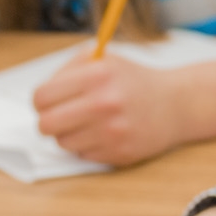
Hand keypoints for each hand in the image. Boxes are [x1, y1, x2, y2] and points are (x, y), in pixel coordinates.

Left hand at [33, 53, 185, 166]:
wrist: (174, 105)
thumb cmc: (132, 81)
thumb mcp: (102, 60)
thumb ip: (67, 71)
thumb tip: (40, 96)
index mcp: (96, 75)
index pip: (42, 97)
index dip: (41, 101)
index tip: (48, 102)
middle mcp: (104, 103)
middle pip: (46, 125)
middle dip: (48, 121)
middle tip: (60, 116)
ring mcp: (112, 131)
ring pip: (63, 143)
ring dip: (70, 134)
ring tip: (89, 122)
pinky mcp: (119, 153)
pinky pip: (82, 155)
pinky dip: (88, 146)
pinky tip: (105, 133)